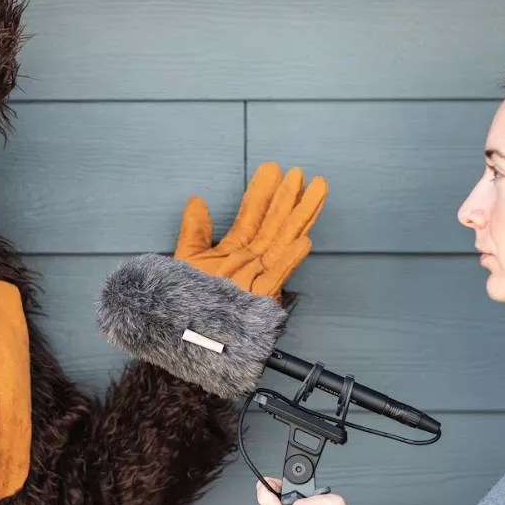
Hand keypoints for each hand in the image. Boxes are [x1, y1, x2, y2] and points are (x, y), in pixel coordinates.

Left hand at [174, 161, 327, 297]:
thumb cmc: (188, 302)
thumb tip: (197, 200)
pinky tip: (304, 241)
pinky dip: (290, 259)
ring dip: (300, 218)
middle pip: (274, 225)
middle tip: (298, 173)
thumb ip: (195, 231)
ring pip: (283, 242)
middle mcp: (251, 262)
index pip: (253, 216)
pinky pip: (277, 276)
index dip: (262, 193)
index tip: (273, 170)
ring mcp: (258, 279)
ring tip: (316, 193)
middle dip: (287, 199)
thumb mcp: (188, 259)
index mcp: (235, 252)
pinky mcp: (260, 299)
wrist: (188, 334)